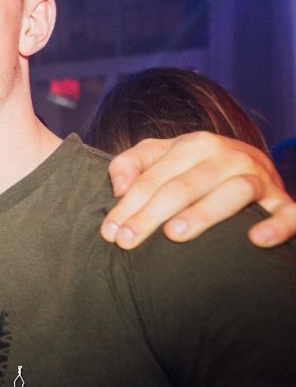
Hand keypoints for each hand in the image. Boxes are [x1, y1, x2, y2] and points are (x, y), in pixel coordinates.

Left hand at [102, 132, 295, 248]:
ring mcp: (259, 178)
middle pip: (184, 186)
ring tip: (175, 235)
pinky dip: (276, 225)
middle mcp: (228, 156)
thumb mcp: (162, 155)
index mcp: (195, 144)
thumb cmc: (195, 166)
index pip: (153, 178)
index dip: (128, 205)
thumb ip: (131, 163)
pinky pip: (287, 213)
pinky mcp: (283, 201)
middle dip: (151, 215)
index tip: (109, 234)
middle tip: (127, 242)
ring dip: (204, 214)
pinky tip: (256, 240)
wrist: (254, 165)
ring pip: (232, 193)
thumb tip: (118, 188)